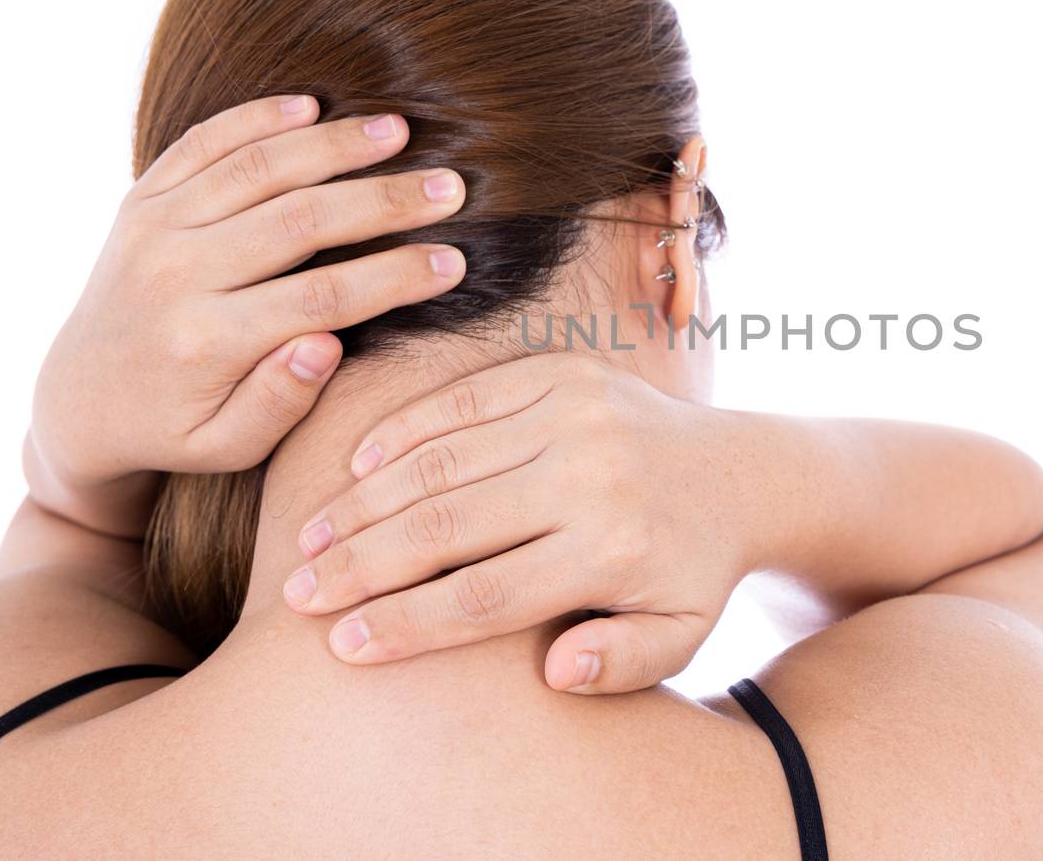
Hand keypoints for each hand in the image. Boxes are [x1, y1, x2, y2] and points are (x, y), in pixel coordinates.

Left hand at [28, 95, 468, 532]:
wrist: (79, 399)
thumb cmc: (174, 430)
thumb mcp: (227, 447)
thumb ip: (279, 404)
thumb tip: (326, 344)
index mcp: (206, 341)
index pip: (321, 297)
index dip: (395, 277)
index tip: (454, 262)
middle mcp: (176, 275)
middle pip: (298, 220)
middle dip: (384, 200)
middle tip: (450, 185)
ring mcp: (155, 229)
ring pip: (256, 167)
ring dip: (333, 144)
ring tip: (399, 130)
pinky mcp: (143, 201)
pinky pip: (202, 145)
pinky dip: (255, 118)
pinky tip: (310, 104)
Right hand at [283, 353, 747, 693]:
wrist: (741, 472)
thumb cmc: (691, 568)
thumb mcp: (680, 635)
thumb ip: (622, 665)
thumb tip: (552, 671)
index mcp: (612, 549)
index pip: (486, 596)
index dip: (407, 624)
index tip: (343, 646)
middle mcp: (589, 475)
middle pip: (449, 525)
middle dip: (363, 564)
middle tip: (301, 593)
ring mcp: (573, 413)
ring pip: (443, 459)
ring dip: (366, 501)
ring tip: (313, 539)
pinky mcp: (561, 371)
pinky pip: (462, 398)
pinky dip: (403, 432)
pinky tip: (358, 470)